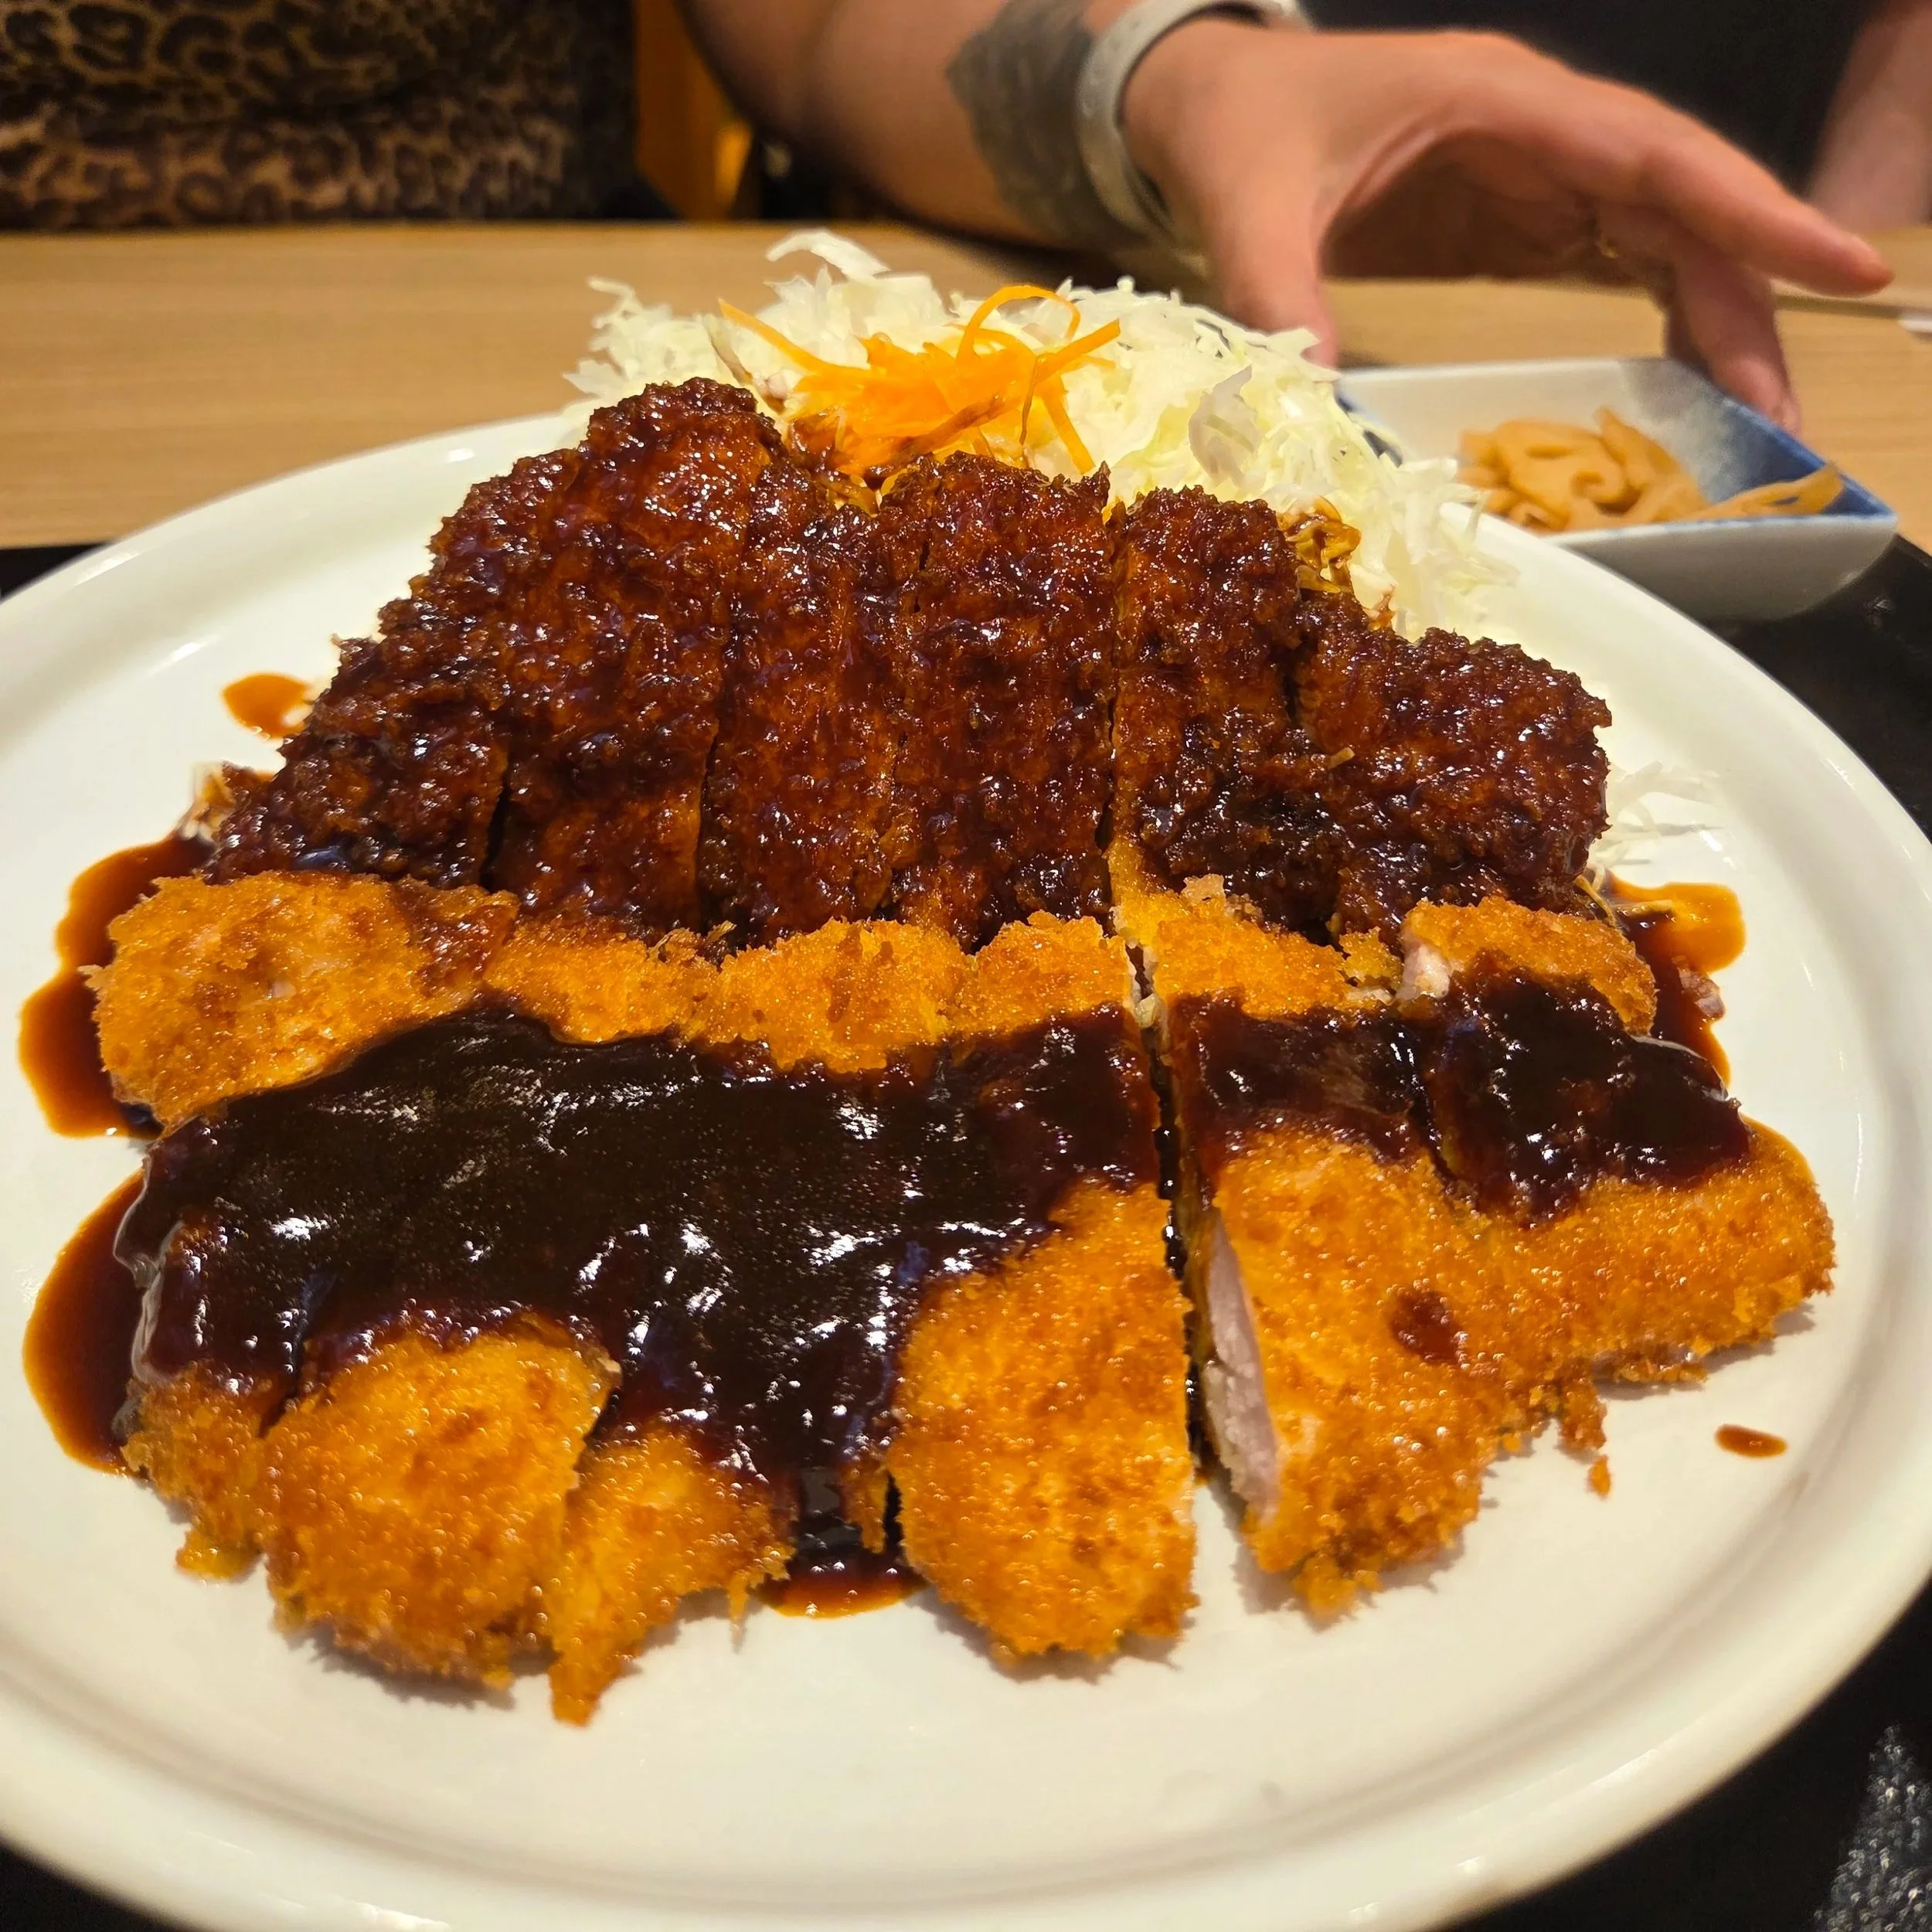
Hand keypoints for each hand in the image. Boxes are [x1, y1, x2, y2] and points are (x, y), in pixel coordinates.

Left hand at [1121, 21, 1891, 427]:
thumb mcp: (1247, 207)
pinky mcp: (1518, 215)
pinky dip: (1661, 320)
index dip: (1753, 210)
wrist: (1210, 103)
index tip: (1841, 265)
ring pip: (1663, 239)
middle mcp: (1544, 131)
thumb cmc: (1238, 132)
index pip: (1656, 154)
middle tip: (1783, 418)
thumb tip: (1310, 406)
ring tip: (1754, 422)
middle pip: (1681, 209)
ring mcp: (1538, 171)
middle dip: (1744, 304)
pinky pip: (1617, 262)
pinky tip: (1688, 389)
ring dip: (1715, 324)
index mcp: (1502, 103)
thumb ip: (1275, 293)